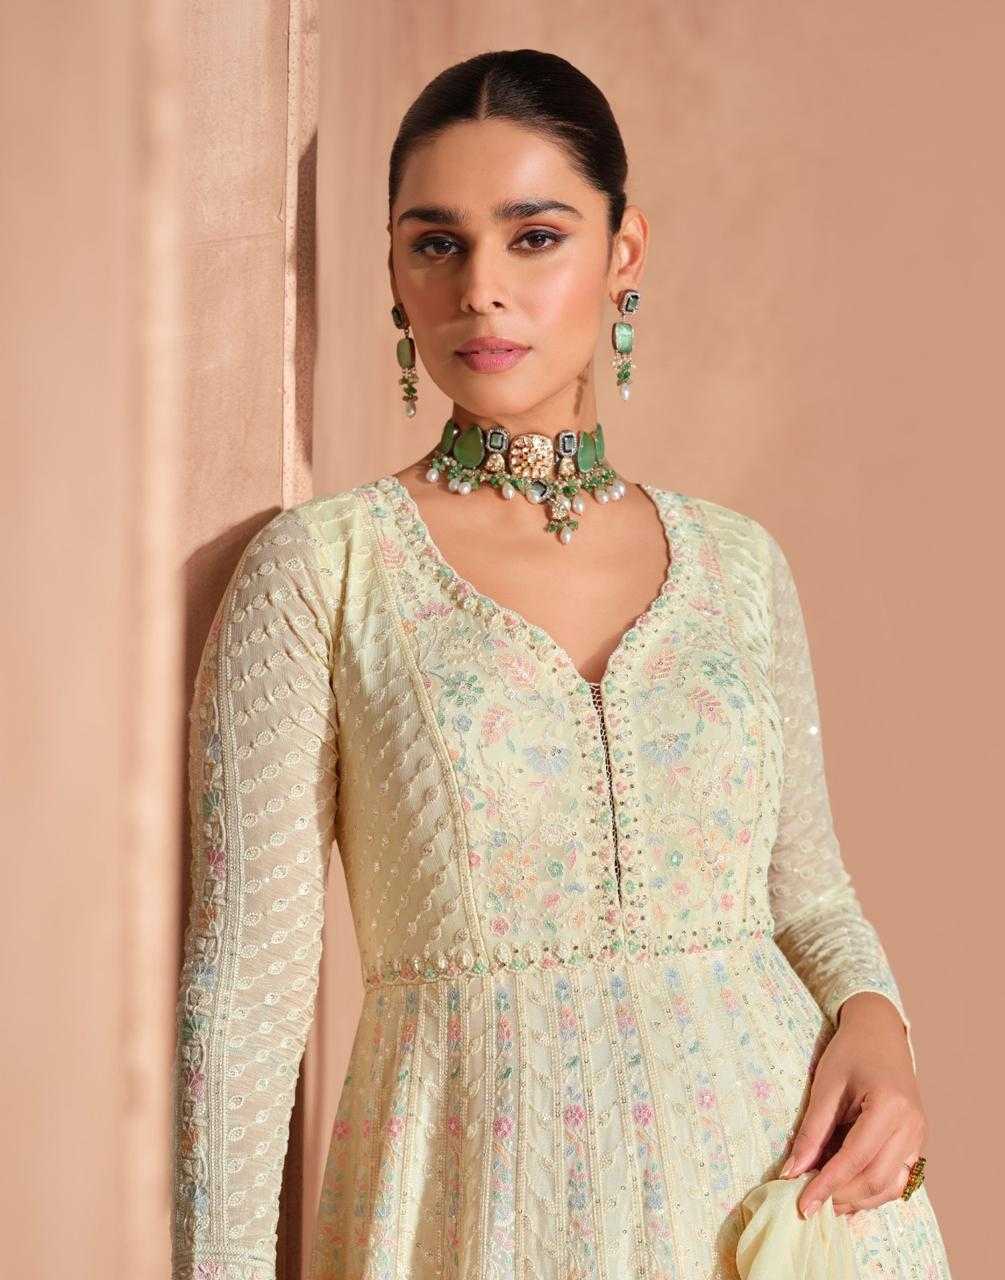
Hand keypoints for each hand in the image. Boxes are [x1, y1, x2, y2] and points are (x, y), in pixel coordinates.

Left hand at [779, 992, 925, 1217]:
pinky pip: (898, 1178)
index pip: (855, 1158)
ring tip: (825, 1202)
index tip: (802, 1205)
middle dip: (842, 1197)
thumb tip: (792, 1173)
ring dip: (858, 1199)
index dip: (827, 1185)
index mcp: (889, 1106)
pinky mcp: (917, 1143)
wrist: (880, 1032)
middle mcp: (912, 1126)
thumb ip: (811, 1132)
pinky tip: (847, 1191)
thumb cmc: (850, 1052)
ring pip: (891, 1186)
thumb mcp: (825, 1086)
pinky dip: (873, 1190)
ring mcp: (919, 1136)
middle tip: (810, 1205)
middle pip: (877, 1179)